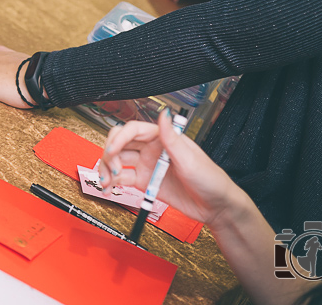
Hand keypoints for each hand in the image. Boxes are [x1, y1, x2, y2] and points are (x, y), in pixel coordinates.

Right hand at [101, 111, 243, 226]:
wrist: (216, 207)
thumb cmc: (211, 179)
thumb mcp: (191, 159)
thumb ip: (173, 138)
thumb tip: (164, 114)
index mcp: (162, 138)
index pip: (133, 130)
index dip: (119, 138)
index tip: (112, 150)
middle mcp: (151, 149)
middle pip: (120, 143)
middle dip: (109, 153)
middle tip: (110, 168)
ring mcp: (147, 166)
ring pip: (117, 161)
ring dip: (106, 169)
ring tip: (106, 182)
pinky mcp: (145, 182)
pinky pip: (122, 179)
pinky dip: (112, 183)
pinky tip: (109, 188)